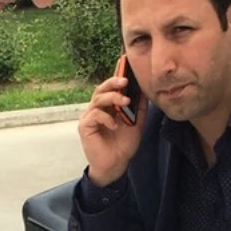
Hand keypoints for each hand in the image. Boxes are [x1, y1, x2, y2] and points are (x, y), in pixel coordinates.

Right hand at [78, 55, 145, 185]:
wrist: (115, 166)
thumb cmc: (123, 145)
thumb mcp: (136, 124)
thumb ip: (139, 108)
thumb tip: (145, 91)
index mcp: (108, 106)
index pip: (111, 87)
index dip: (116, 76)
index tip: (125, 64)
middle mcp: (97, 109)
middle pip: (101, 89)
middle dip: (113, 82)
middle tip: (125, 81)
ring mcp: (89, 117)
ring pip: (98, 99)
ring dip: (112, 98)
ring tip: (125, 103)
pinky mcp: (85, 127)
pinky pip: (95, 115)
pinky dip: (106, 118)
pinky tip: (115, 125)